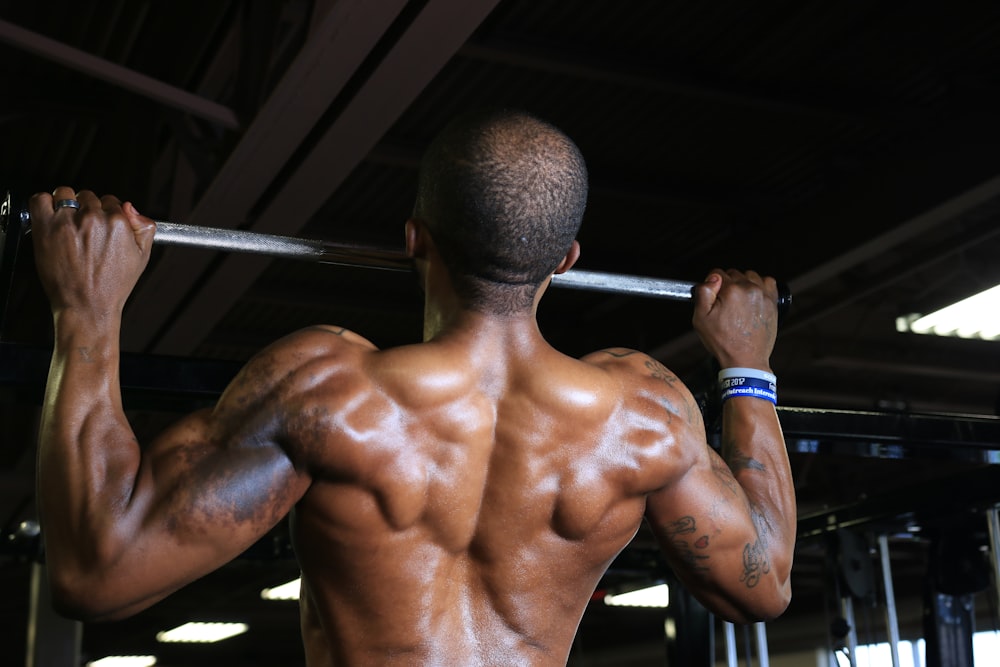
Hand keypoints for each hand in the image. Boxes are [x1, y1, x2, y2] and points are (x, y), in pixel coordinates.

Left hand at [30, 187, 155, 319]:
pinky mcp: (46, 227)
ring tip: (67, 224)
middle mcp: (93, 219)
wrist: (88, 307)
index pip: (111, 201)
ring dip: (66, 204)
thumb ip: (144, 227)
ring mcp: (68, 221)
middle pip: (89, 197)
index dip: (107, 213)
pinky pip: (40, 200)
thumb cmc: (112, 286)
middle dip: (87, 210)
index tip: (101, 226)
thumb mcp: (141, 257)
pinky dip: (44, 204)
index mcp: (118, 222)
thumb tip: (131, 207)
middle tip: (85, 230)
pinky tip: (50, 217)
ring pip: (65, 194)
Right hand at [692, 269, 778, 369]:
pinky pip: (768, 282)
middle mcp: (749, 289)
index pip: (718, 273)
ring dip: (743, 284)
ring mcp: (763, 294)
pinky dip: (760, 286)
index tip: (713, 297)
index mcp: (731, 291)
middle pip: (734, 273)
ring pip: (750, 276)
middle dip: (727, 285)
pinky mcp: (773, 302)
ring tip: (739, 301)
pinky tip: (753, 297)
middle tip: (725, 304)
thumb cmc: (723, 342)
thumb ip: (704, 293)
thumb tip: (713, 277)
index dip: (712, 285)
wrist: (746, 359)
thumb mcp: (701, 319)